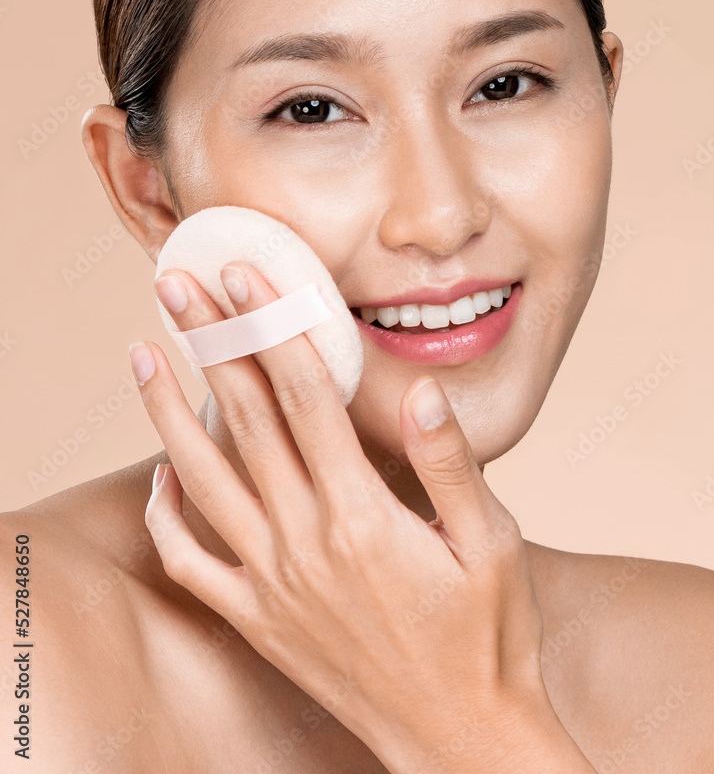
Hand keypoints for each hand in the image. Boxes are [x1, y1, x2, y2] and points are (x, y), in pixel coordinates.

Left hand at [135, 261, 593, 773]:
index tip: (245, 276)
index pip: (304, 396)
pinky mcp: (258, 620)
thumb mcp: (492, 546)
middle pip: (246, 419)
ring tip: (142, 357)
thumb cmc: (489, 639)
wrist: (461, 739)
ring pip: (204, 479)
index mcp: (362, 515)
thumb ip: (449, 464)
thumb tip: (419, 390)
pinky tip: (162, 473)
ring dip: (168, 413)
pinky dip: (168, 516)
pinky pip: (192, 563)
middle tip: (179, 286)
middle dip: (211, 342)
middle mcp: (305, 542)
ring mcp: (273, 583)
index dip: (272, 326)